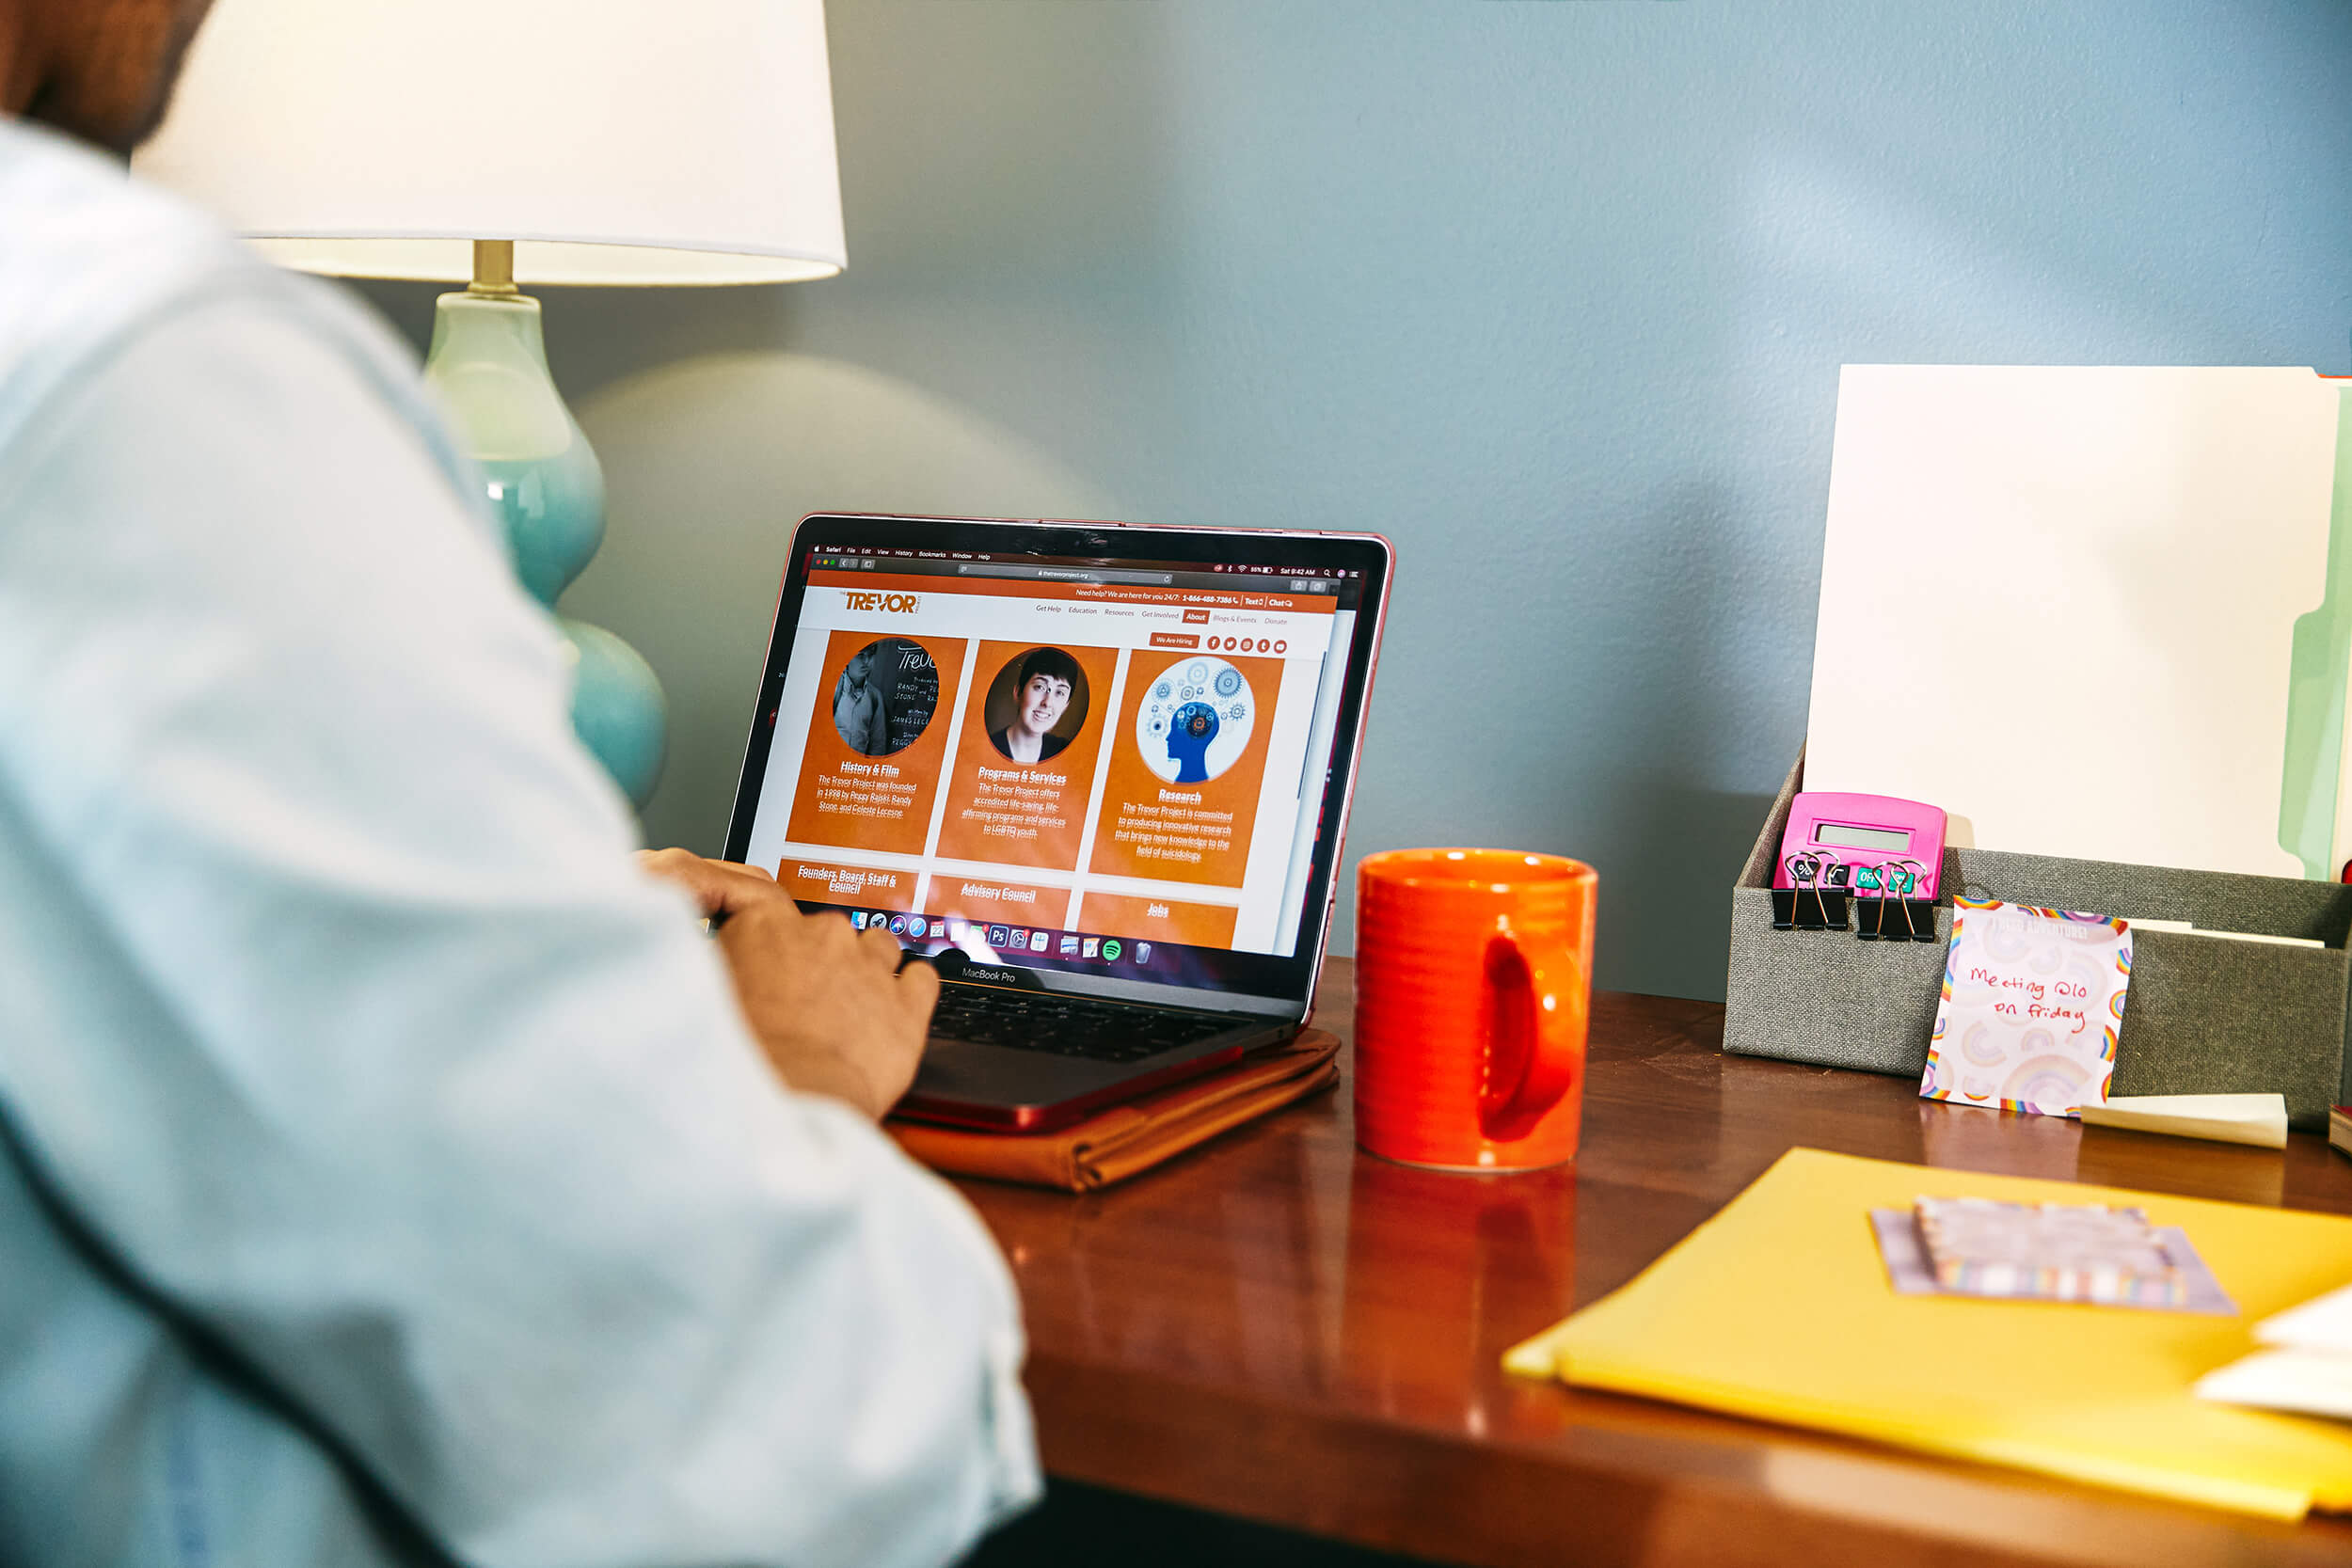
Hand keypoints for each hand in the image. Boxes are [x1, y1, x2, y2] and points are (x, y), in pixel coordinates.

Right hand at [636, 850, 938, 1119]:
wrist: (791, 1109)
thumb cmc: (741, 1066)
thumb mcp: (701, 999)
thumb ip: (712, 967)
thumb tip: (710, 961)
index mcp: (764, 926)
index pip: (761, 896)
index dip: (763, 920)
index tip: (766, 938)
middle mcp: (823, 935)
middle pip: (824, 930)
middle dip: (814, 960)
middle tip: (797, 1002)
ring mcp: (871, 966)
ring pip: (878, 945)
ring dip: (864, 970)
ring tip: (845, 1010)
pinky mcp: (909, 1003)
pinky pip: (922, 977)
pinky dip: (909, 991)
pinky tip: (892, 1012)